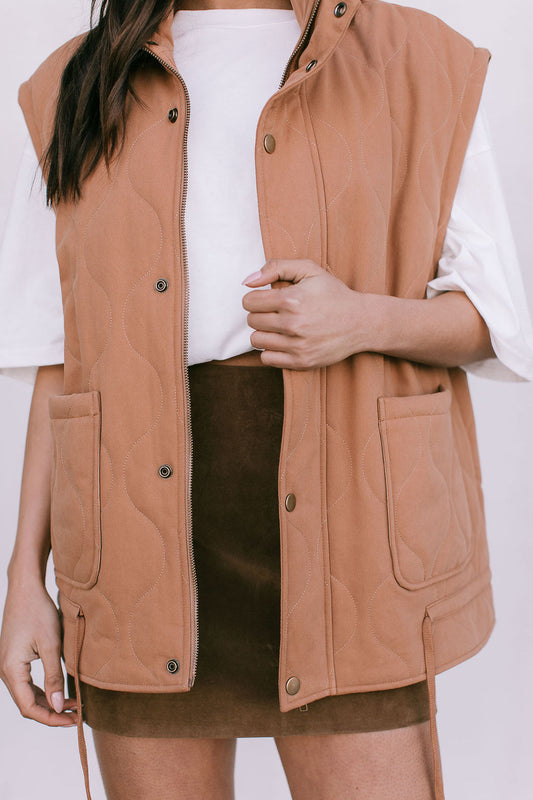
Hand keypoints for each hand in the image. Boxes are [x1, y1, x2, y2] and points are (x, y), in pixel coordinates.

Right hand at [0, 574, 77, 726]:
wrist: (25, 589)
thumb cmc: (37, 611)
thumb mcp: (50, 644)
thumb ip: (54, 677)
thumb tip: (57, 706)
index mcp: (11, 670)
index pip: (29, 708)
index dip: (51, 718)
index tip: (73, 720)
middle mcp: (6, 671)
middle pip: (27, 705)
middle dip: (52, 713)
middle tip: (77, 715)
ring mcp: (9, 666)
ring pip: (27, 695)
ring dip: (48, 703)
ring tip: (73, 706)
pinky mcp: (14, 659)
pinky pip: (27, 683)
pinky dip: (43, 691)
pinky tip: (60, 692)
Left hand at [241, 258, 372, 368]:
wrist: (361, 322)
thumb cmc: (333, 293)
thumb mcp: (309, 269)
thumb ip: (276, 267)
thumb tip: (247, 281)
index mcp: (291, 299)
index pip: (249, 302)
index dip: (256, 298)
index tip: (267, 299)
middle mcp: (292, 324)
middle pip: (251, 321)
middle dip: (260, 314)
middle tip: (276, 312)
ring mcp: (297, 346)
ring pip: (256, 340)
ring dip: (264, 333)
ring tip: (280, 327)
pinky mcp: (301, 362)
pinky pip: (267, 359)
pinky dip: (271, 351)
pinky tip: (284, 342)